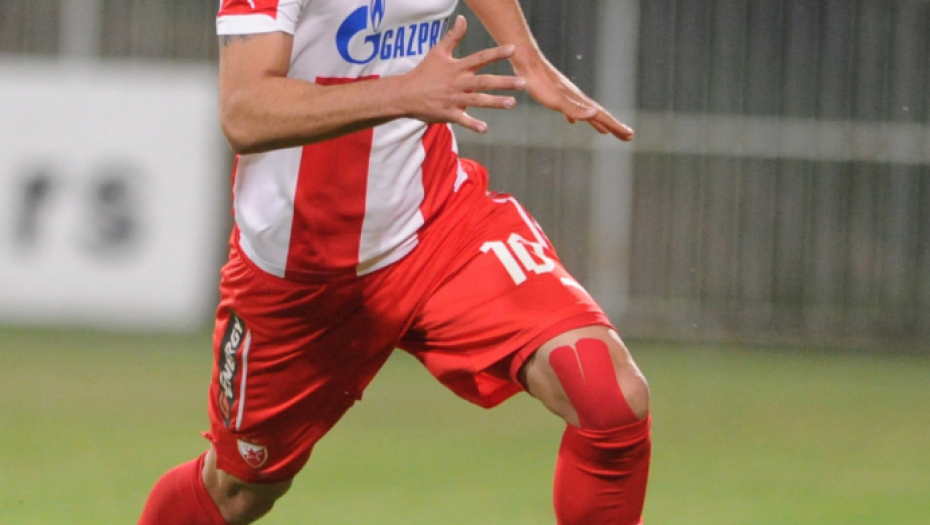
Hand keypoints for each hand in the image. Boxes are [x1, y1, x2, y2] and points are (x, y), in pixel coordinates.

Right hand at [400, 16, 525, 132]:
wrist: (405, 94)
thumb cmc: (424, 72)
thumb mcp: (438, 52)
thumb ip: (453, 37)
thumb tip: (463, 19)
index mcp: (457, 67)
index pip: (480, 58)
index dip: (497, 53)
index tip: (513, 49)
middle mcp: (458, 83)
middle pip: (484, 81)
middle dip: (504, 82)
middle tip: (522, 82)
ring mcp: (453, 99)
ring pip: (477, 100)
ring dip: (495, 102)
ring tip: (512, 103)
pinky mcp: (448, 113)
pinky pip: (462, 119)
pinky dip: (473, 124)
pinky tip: (485, 128)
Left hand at [519, 60, 633, 140]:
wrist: (527, 63)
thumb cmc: (540, 84)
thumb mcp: (557, 100)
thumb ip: (575, 109)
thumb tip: (596, 114)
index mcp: (580, 102)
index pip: (602, 116)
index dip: (616, 127)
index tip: (630, 136)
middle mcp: (577, 98)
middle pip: (599, 115)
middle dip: (613, 126)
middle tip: (628, 137)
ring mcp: (568, 96)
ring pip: (587, 112)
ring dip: (597, 122)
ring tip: (605, 131)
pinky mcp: (556, 94)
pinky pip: (571, 109)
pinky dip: (576, 116)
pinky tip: (572, 121)